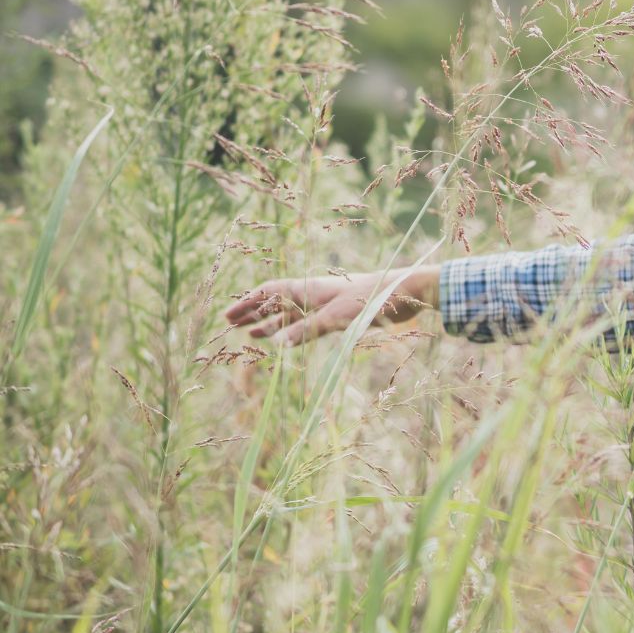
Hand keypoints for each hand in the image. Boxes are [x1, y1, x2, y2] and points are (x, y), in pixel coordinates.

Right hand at [224, 266, 437, 347]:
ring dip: (270, 324)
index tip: (228, 316)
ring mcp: (326, 305)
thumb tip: (277, 344)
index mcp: (309, 288)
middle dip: (253, 313)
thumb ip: (308, 330)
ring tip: (250, 335)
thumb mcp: (338, 316)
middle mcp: (314, 295)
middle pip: (276, 303)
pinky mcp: (340, 316)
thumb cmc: (372, 298)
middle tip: (230, 325)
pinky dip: (293, 332)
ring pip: (291, 315)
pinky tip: (284, 341)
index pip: (269, 292)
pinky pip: (308, 324)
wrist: (406, 293)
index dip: (248, 302)